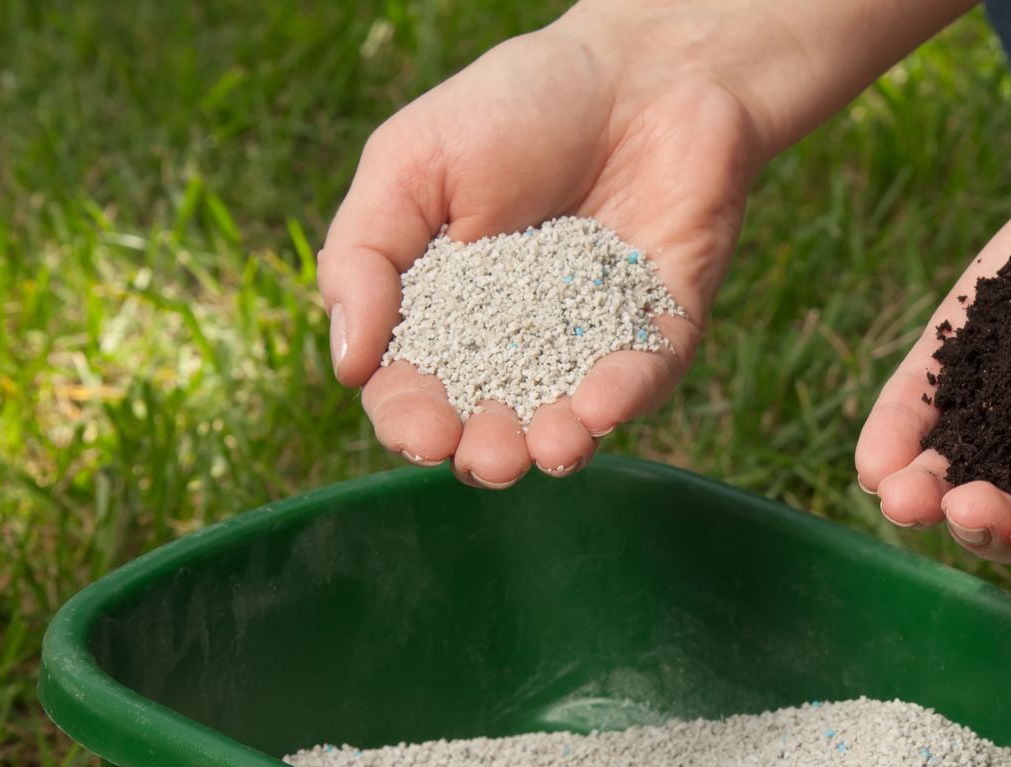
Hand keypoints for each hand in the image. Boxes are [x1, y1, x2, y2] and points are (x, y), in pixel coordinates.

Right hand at [318, 12, 758, 486]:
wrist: (637, 65)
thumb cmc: (516, 106)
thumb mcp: (409, 163)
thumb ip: (364, 256)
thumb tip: (346, 364)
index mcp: (445, 313)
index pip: (415, 389)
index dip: (411, 419)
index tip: (419, 428)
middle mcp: (518, 343)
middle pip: (491, 423)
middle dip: (486, 450)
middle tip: (486, 455)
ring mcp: (594, 342)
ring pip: (570, 421)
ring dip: (554, 447)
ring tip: (544, 452)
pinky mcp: (663, 327)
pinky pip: (646, 376)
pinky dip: (624, 395)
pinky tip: (599, 407)